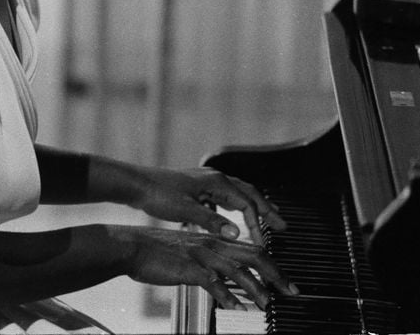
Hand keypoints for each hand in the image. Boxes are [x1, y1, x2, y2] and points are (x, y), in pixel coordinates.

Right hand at [111, 225, 298, 311]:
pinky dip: (227, 295)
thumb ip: (211, 264)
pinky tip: (235, 307)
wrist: (133, 246)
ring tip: (267, 304)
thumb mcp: (190, 254)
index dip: (273, 265)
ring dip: (256, 288)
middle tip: (291, 291)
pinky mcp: (188, 267)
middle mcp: (213, 244)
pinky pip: (213, 282)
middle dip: (276, 275)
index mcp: (215, 240)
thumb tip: (228, 281)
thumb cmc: (159, 252)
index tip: (285, 282)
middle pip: (254, 256)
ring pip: (238, 270)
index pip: (253, 249)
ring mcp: (202, 255)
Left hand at [126, 166, 286, 242]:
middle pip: (249, 194)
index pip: (247, 204)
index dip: (259, 223)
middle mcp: (214, 179)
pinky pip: (224, 197)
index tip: (266, 241)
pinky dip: (234, 207)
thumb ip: (212, 222)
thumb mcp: (186, 210)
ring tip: (264, 220)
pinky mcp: (197, 188)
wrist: (136, 184)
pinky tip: (230, 218)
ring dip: (252, 208)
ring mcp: (206, 182)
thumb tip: (236, 234)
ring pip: (238, 194)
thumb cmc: (158, 194)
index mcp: (216, 183)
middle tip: (282, 226)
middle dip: (267, 210)